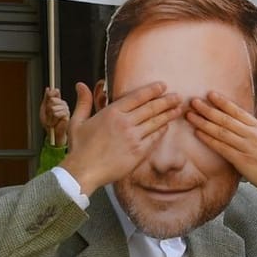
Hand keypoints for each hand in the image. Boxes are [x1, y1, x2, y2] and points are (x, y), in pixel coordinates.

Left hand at [40, 86, 70, 147]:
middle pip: (53, 99)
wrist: (53, 134)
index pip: (55, 92)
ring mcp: (66, 110)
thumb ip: (46, 98)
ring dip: (50, 115)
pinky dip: (54, 118)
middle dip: (48, 108)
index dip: (51, 93)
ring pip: (54, 107)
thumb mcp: (44, 109)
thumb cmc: (49, 123)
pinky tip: (55, 122)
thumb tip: (48, 88)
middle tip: (49, 114)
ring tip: (51, 120)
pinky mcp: (67, 116)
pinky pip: (58, 113)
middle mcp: (62, 104)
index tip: (49, 96)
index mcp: (57, 101)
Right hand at [62, 81, 183, 194]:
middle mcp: (125, 123)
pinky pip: (154, 139)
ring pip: (155, 122)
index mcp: (112, 113)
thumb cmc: (79, 148)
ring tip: (178, 109)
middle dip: (166, 101)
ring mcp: (133, 138)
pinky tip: (167, 127)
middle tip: (177, 97)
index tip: (162, 86)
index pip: (137, 97)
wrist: (83, 171)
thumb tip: (81, 85)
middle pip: (151, 108)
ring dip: (168, 115)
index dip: (152, 90)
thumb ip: (83, 102)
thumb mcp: (77, 121)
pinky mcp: (138, 152)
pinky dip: (161, 131)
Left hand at [187, 90, 256, 210]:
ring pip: (221, 132)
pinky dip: (209, 139)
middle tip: (193, 101)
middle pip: (226, 119)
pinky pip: (222, 148)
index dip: (223, 101)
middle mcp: (252, 135)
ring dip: (203, 122)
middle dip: (208, 109)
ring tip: (190, 115)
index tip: (210, 94)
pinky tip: (198, 133)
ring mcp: (247, 147)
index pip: (238, 111)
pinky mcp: (243, 161)